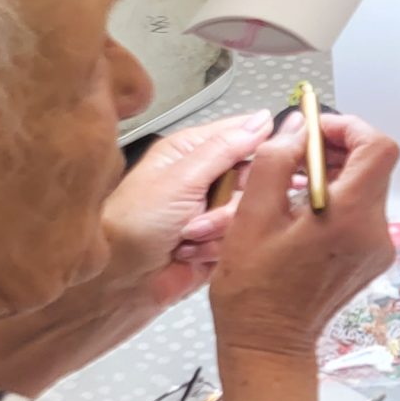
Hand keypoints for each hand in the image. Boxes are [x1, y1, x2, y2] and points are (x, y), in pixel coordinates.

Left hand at [100, 111, 272, 310]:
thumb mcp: (180, 178)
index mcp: (192, 151)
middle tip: (209, 208)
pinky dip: (218, 248)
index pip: (244, 134)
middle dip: (235, 199)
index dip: (265, 146)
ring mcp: (212, 210)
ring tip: (189, 236)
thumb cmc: (133, 224)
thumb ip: (224, 149)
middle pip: (254, 177)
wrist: (120, 280)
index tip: (279, 160)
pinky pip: (241, 238)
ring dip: (221, 227)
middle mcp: (204, 177)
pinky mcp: (218, 240)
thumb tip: (261, 120)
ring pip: (250, 211)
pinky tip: (191, 253)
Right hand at [208, 112, 399, 362]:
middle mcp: (375, 231)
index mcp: (350, 217)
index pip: (378, 147)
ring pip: (367, 187)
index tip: (315, 130)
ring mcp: (378, 247)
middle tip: (296, 154)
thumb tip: (297, 127)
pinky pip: (361, 212)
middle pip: (374, 166)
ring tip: (292, 182)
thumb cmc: (254, 289)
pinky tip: (302, 209)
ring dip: (335, 174)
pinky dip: (337, 199)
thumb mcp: (251, 215)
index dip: (349, 128)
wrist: (269, 343)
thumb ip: (276, 161)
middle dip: (337, 149)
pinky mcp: (371, 258)